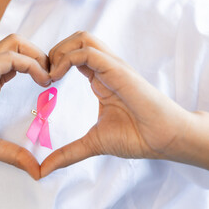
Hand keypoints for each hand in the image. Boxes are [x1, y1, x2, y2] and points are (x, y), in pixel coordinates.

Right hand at [0, 34, 50, 179]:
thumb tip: (36, 169)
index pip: (20, 62)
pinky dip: (31, 64)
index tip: (52, 85)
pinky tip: (41, 80)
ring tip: (49, 77)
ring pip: (16, 44)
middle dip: (42, 55)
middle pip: (20, 45)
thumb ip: (13, 154)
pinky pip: (10, 57)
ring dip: (38, 55)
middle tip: (54, 76)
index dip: (39, 69)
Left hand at [41, 32, 191, 177]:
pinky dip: (67, 59)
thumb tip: (44, 170)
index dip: (55, 63)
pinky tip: (57, 78)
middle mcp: (106, 68)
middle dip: (55, 51)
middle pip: (77, 39)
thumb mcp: (92, 143)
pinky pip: (88, 53)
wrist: (164, 139)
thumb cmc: (136, 137)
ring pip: (83, 38)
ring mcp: (112, 67)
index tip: (44, 83)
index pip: (74, 56)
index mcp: (100, 79)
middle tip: (44, 75)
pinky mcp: (117, 70)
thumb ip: (68, 153)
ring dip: (60, 51)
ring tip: (50, 75)